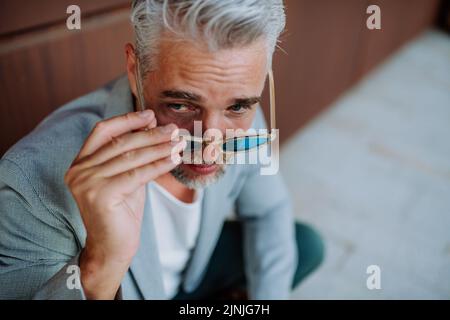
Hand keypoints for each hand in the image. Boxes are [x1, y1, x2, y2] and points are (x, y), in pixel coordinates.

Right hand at [64, 110, 185, 298]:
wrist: (112, 248)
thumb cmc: (121, 212)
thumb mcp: (126, 177)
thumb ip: (134, 154)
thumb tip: (152, 126)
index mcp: (81, 163)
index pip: (103, 131)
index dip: (127, 120)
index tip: (149, 114)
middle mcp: (79, 170)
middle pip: (120, 143)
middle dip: (150, 134)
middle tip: (173, 129)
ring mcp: (87, 182)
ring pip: (131, 157)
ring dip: (159, 147)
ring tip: (178, 142)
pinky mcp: (100, 195)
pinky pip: (137, 173)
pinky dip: (159, 164)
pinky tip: (174, 159)